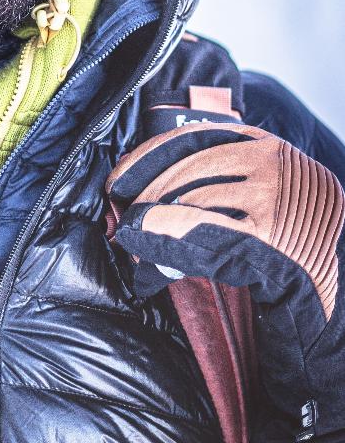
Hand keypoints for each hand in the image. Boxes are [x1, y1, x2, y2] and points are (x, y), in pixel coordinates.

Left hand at [106, 123, 344, 442]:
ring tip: (133, 251)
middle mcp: (275, 166)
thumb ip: (216, 186)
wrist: (334, 305)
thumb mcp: (261, 200)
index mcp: (269, 147)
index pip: (194, 137)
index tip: (119, 178)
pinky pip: (199, 240)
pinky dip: (163, 251)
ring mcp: (275, 203)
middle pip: (186, 171)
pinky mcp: (269, 243)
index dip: (147, 156)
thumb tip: (142, 190)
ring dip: (149, 229)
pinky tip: (146, 270)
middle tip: (121, 221)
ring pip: (188, 204)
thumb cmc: (289, 251)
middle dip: (144, 197)